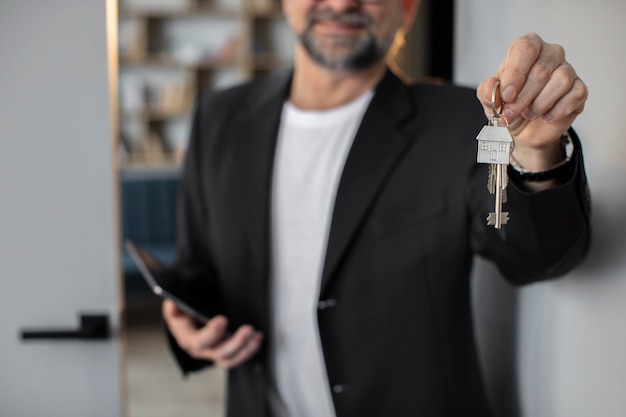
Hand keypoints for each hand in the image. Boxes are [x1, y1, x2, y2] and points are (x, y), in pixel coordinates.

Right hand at [162, 299, 263, 368]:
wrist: (184, 321)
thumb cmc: (181, 313)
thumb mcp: (174, 307)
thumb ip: (173, 306)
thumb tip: (173, 303)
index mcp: (187, 338)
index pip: (199, 341)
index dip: (212, 333)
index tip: (222, 320)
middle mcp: (200, 350)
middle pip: (219, 353)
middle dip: (236, 342)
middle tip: (248, 329)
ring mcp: (213, 352)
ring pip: (230, 359)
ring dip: (246, 349)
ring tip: (257, 337)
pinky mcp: (224, 351)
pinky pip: (237, 356)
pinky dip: (249, 349)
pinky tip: (258, 339)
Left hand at [477, 33, 587, 170]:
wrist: (523, 129)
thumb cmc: (508, 106)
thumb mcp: (490, 99)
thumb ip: (487, 90)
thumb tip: (491, 86)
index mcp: (527, 49)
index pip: (526, 48)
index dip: (515, 73)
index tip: (507, 95)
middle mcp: (550, 54)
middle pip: (541, 70)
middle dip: (522, 98)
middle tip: (511, 113)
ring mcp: (567, 70)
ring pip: (560, 81)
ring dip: (540, 104)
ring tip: (529, 113)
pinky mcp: (579, 89)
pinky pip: (575, 95)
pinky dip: (557, 110)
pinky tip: (545, 116)